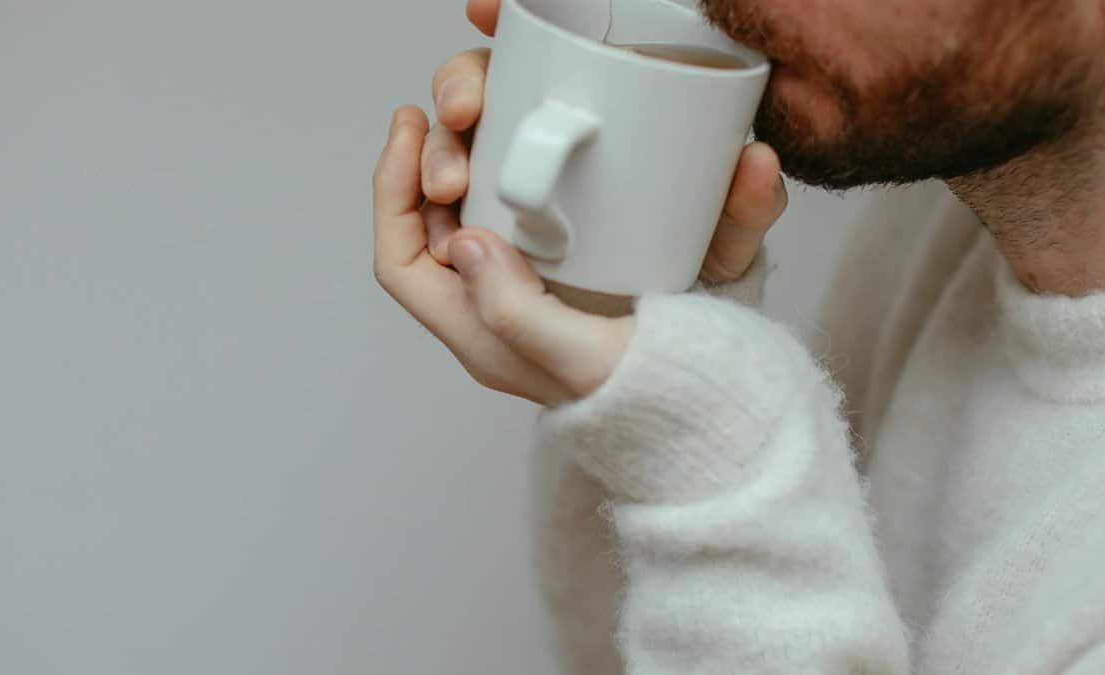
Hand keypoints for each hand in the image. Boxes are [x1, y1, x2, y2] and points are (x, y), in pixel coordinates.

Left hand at [372, 0, 788, 406]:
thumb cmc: (652, 392)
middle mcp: (497, 308)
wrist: (713, 401)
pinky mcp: (573, 262)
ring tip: (497, 108)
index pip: (401, 264)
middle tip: (465, 115)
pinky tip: (547, 128)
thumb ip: (520, 313)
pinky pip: (526, 202)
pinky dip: (525, 158)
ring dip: (476, 150)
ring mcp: (533, 284)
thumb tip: (466, 242)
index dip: (390, 193)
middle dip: (435, 159)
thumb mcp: (587, 360)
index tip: (413, 131)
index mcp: (484, 336)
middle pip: (431, 224)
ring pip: (474, 205)